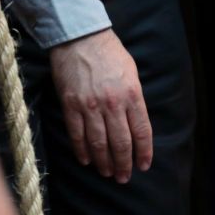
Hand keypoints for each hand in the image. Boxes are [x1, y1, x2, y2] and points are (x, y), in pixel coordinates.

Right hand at [50, 29, 152, 183]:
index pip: (142, 133)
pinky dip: (82, 150)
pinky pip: (77, 134)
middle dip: (124, 164)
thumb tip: (137, 126)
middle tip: (124, 177)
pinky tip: (86, 160)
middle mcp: (113, 104)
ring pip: (99, 143)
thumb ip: (135, 100)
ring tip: (108, 173)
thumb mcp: (132, 75)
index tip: (143, 166)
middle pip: (121, 143)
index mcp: (132, 96)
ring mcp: (90, 106)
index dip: (143, 153)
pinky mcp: (70, 104)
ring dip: (104, 162)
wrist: (80, 36)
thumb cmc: (110, 54)